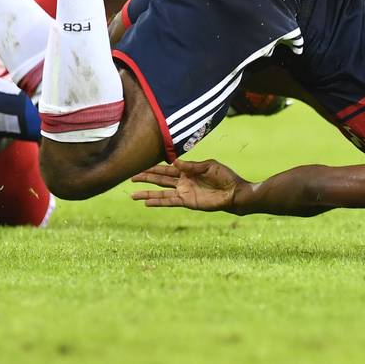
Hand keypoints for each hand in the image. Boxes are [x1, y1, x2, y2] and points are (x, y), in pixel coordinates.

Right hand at [131, 159, 248, 212]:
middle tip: (130, 177)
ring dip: (147, 193)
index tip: (139, 164)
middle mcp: (182, 181)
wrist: (234, 192)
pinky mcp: (187, 202)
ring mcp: (183, 192)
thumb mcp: (209, 166)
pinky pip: (169, 202)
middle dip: (145, 178)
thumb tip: (174, 161)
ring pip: (160, 192)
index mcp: (187, 170)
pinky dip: (158, 202)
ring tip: (132, 195)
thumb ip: (191, 165)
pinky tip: (147, 203)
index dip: (153, 167)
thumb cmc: (225, 176)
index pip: (166, 168)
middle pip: (159, 179)